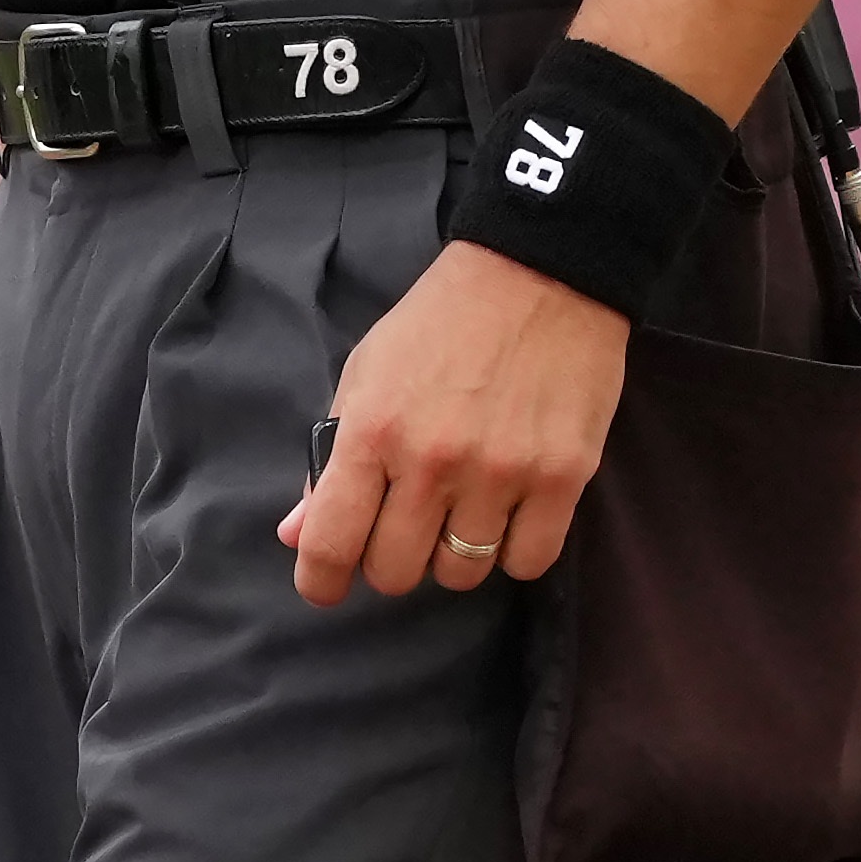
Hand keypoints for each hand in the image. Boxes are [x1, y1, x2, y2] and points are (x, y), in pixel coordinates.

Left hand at [286, 239, 633, 606]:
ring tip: (461, 511)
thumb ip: (329, 460)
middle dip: (392, 561)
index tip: (325, 586)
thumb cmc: (440, 324)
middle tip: (406, 527)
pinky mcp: (563, 478)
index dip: (320, 581)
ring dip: (453, 556)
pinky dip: (514, 551)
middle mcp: (432, 461)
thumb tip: (297, 535)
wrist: (540, 274)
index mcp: (372, 432)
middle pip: (396, 573)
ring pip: (461, 573)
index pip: (331, 543)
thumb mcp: (366, 376)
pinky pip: (527, 562)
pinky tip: (509, 514)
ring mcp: (500, 473)